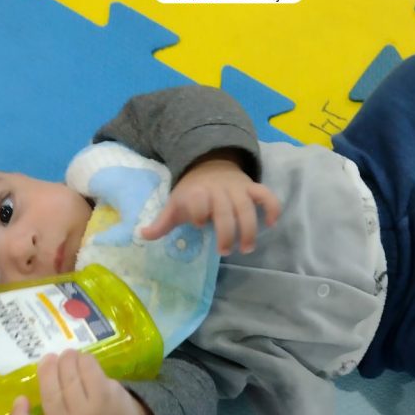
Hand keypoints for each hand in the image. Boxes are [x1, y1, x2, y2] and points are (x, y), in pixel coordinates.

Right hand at [2, 350, 154, 414]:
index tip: (22, 398)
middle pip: (50, 395)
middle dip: (47, 370)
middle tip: (48, 359)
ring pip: (69, 378)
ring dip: (66, 360)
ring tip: (66, 356)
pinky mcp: (106, 397)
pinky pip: (88, 370)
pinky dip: (83, 360)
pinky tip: (82, 359)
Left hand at [140, 154, 280, 254]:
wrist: (209, 163)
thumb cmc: (192, 191)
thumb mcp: (175, 204)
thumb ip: (161, 223)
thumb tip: (142, 235)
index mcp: (197, 193)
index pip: (198, 201)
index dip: (198, 213)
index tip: (198, 225)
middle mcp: (218, 190)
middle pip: (225, 211)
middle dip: (227, 232)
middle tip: (226, 251)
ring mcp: (237, 189)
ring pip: (247, 207)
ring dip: (249, 228)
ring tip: (247, 248)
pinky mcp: (252, 187)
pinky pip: (266, 195)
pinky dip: (272, 207)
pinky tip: (271, 223)